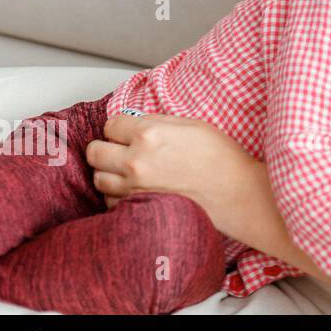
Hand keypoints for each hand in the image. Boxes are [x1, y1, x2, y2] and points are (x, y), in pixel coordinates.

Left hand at [86, 114, 256, 235]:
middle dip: (106, 148)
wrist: (235, 193)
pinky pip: (111, 201)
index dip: (120, 127)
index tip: (128, 132)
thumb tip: (136, 122)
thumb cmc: (221, 159)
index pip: (110, 124)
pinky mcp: (138, 208)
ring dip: (109, 172)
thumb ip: (158, 121)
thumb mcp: (192, 125)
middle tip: (119, 149)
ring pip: (98, 178)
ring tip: (128, 171)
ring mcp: (134, 188)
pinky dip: (118, 194)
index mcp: (149, 134)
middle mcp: (135, 161)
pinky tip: (136, 189)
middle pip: (95, 152)